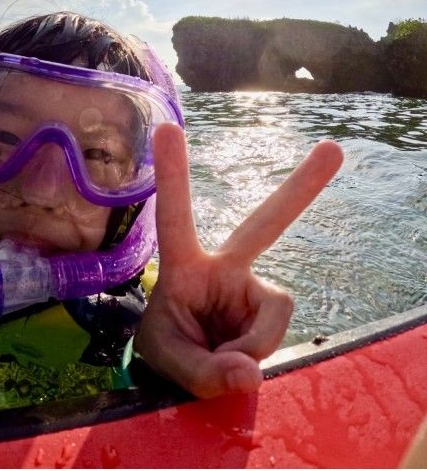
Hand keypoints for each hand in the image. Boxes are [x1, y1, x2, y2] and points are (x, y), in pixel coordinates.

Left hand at [134, 122, 342, 397]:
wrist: (188, 367)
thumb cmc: (169, 345)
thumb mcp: (166, 361)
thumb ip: (201, 372)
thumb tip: (248, 372)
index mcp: (185, 266)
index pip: (175, 218)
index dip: (172, 177)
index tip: (166, 127)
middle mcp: (224, 267)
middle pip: (265, 224)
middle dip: (300, 189)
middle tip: (333, 150)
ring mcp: (252, 288)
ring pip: (272, 314)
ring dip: (247, 348)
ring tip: (218, 362)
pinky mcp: (271, 308)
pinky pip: (273, 337)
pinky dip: (256, 354)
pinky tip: (237, 360)